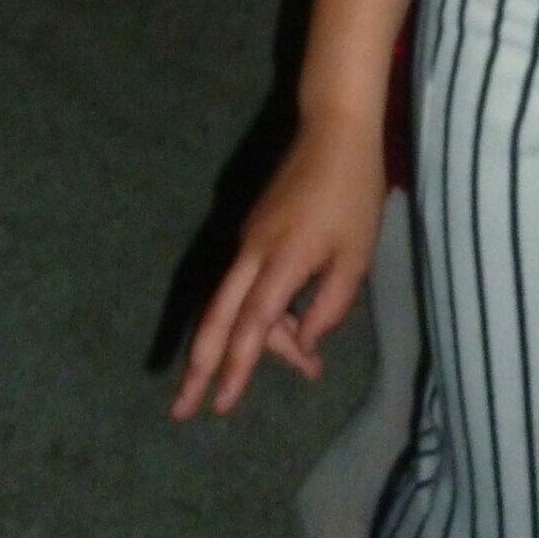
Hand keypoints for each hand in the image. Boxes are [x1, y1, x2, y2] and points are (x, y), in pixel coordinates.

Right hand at [172, 111, 385, 419]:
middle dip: (198, 365)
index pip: (252, 325)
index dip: (237, 367)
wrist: (332, 128)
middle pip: (217, 318)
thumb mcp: (357, 255)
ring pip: (233, 304)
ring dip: (251, 342)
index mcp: (281, 258)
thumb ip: (330, 306)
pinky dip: (258, 315)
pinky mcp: (253, 232)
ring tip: (306, 365)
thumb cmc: (352, 191)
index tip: (220, 405)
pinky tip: (288, 332)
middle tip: (181, 409)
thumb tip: (303, 343)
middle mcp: (253, 252)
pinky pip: (245, 285)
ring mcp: (249, 239)